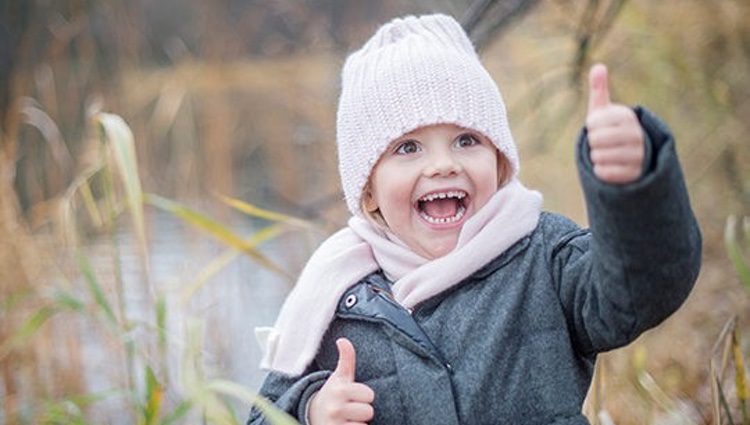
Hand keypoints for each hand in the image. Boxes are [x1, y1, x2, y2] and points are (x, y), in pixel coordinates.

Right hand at [308, 338, 374, 424]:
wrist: (313, 415)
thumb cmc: (333, 393)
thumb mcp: (339, 377)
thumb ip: (346, 359)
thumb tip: (343, 340)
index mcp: (339, 390)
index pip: (369, 395)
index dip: (365, 395)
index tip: (355, 395)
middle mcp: (335, 408)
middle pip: (369, 411)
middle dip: (363, 411)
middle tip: (352, 408)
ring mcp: (335, 424)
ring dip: (359, 423)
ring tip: (349, 418)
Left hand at [586, 63, 644, 183]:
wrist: (629, 157)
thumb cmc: (610, 130)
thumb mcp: (604, 110)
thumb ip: (599, 90)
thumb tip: (598, 66)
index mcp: (627, 116)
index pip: (592, 123)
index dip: (591, 127)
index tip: (600, 127)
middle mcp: (636, 134)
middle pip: (595, 141)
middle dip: (593, 143)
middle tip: (604, 143)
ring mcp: (638, 154)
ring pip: (598, 157)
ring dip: (597, 158)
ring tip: (608, 154)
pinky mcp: (635, 173)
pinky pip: (604, 173)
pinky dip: (601, 171)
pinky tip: (610, 166)